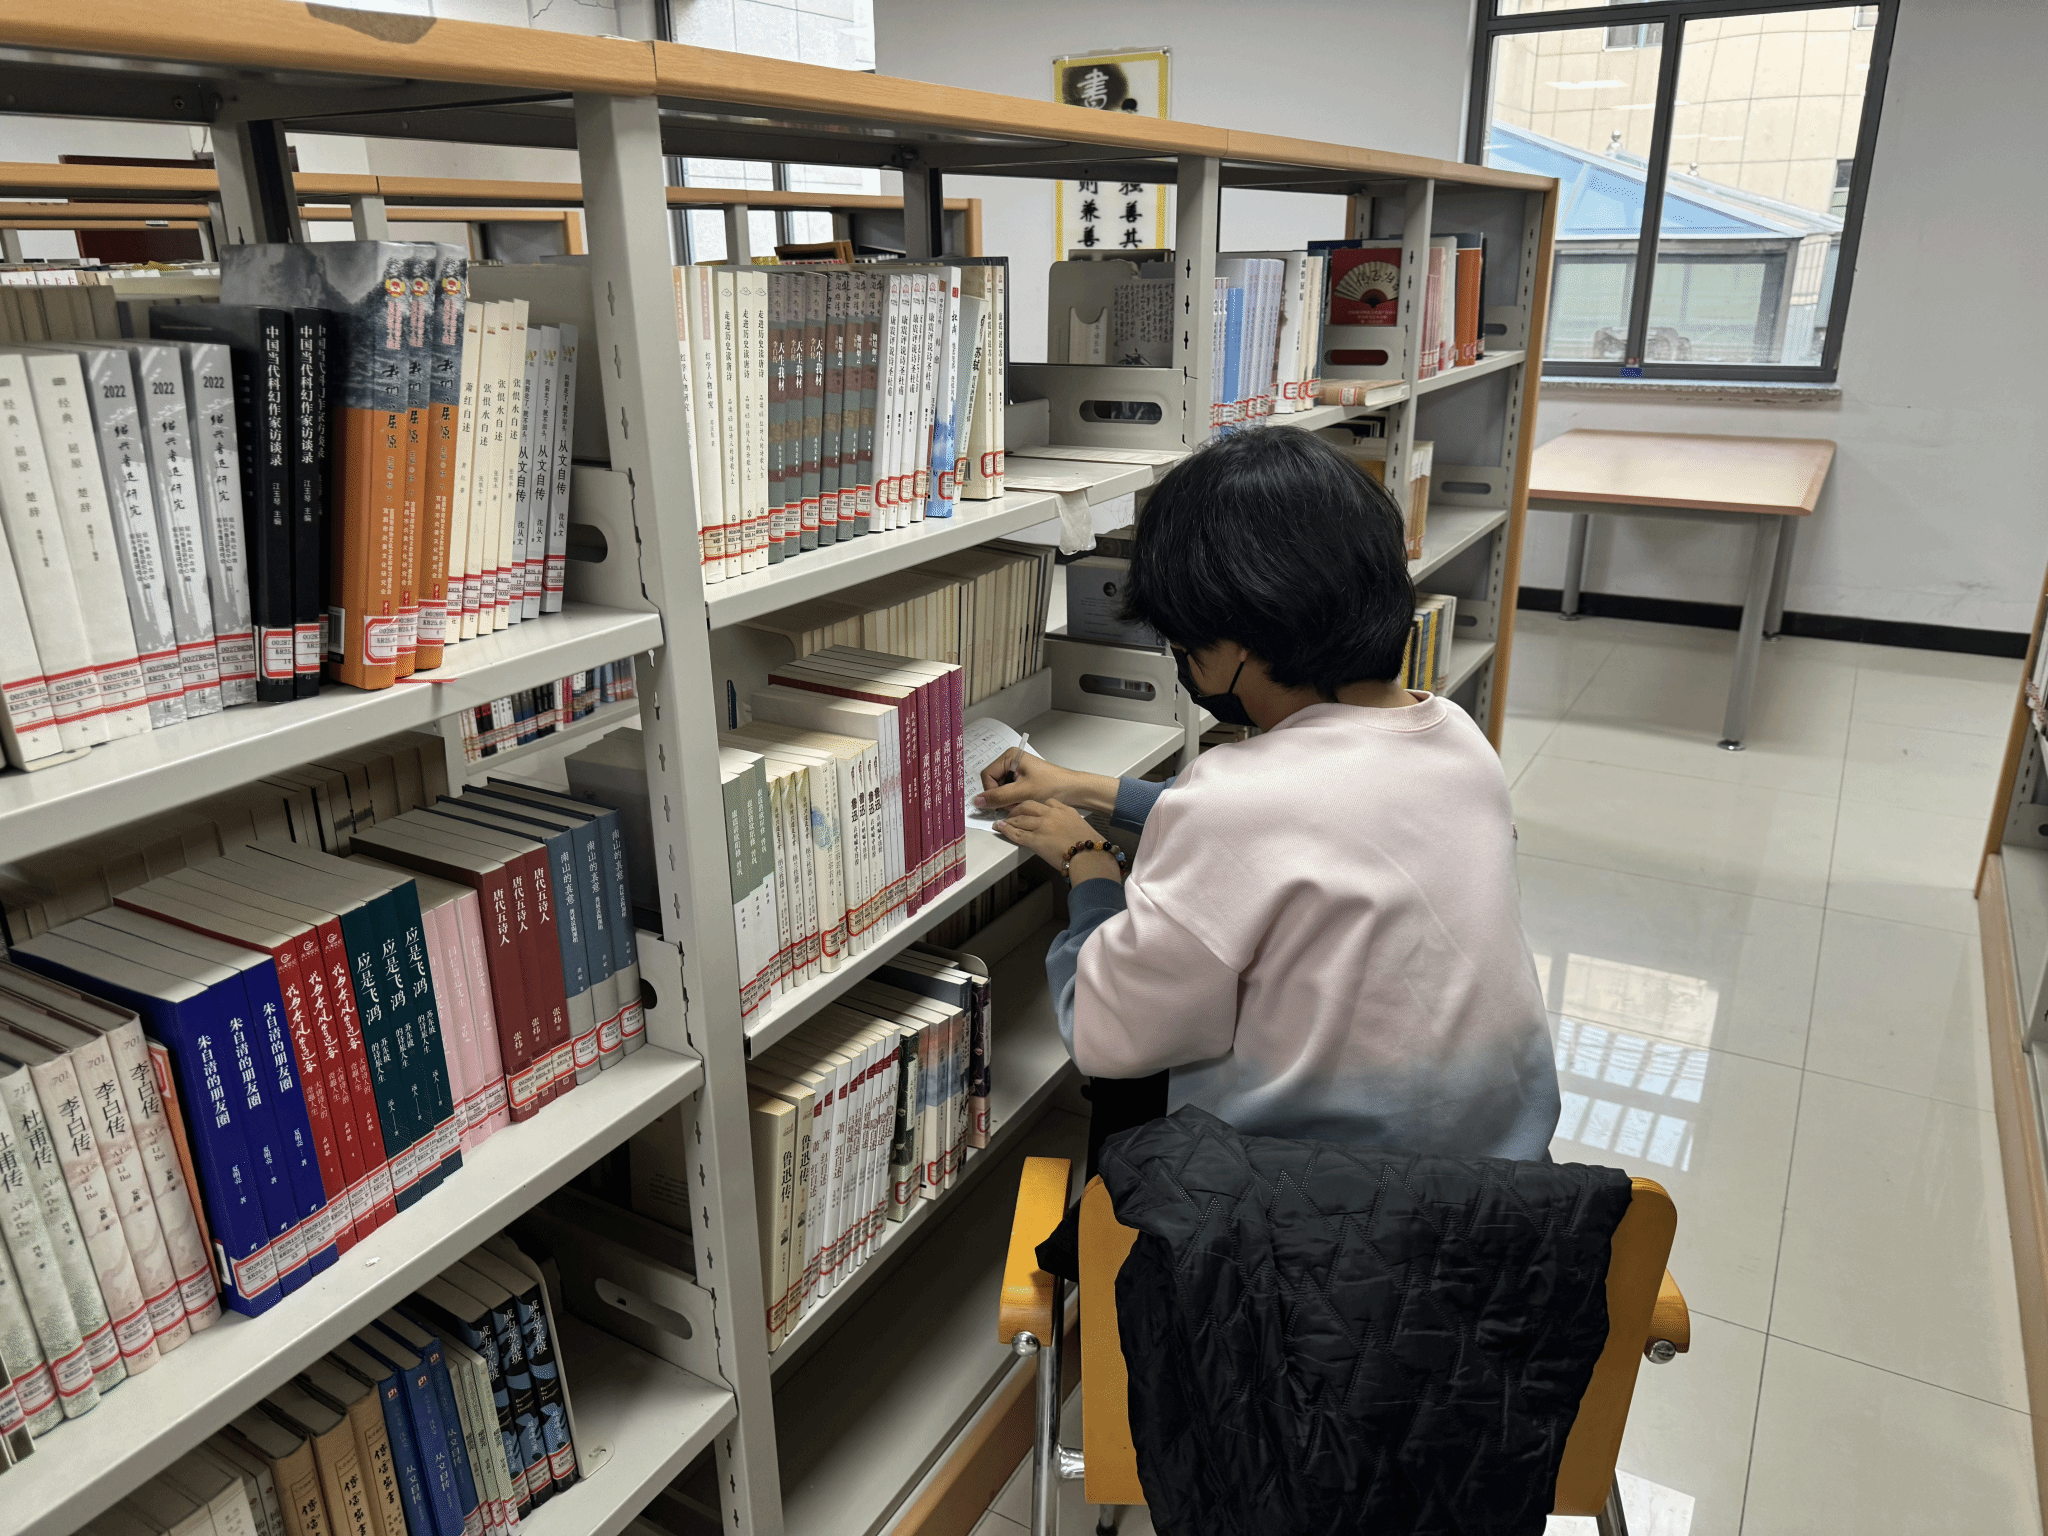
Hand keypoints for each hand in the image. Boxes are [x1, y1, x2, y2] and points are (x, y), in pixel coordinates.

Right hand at [975, 748, 1117, 816]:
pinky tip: (1025, 801)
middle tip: (1015, 802)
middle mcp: (1012, 760)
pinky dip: (1015, 799)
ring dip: (1009, 799)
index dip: (991, 791)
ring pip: (1001, 789)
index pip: (987, 775)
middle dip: (1002, 796)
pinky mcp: (1023, 779)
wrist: (1074, 790)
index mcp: (1010, 756)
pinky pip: (1010, 791)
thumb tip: (978, 801)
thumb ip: (998, 797)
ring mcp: (1017, 770)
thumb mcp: (1023, 792)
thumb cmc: (1053, 785)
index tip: (1000, 802)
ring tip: (1023, 801)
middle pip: (993, 782)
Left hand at [993, 798, 1117, 881]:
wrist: (1090, 857)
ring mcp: (1042, 826)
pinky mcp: (1035, 839)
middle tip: (1012, 812)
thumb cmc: (1091, 848)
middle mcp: (1052, 814)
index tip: (1033, 808)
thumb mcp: (1084, 829)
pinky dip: (1006, 830)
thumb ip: (1072, 827)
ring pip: (1020, 818)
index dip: (1037, 805)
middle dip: (1018, 808)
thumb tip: (1068, 834)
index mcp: (1066, 811)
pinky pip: (1017, 833)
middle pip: (1029, 805)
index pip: (1048, 802)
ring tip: (1003, 820)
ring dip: (1009, 819)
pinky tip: (1000, 827)